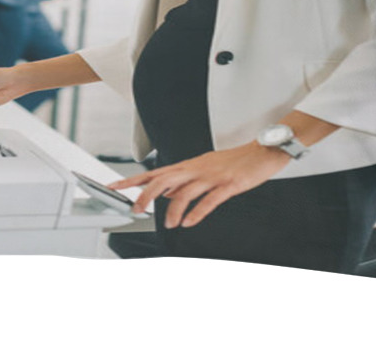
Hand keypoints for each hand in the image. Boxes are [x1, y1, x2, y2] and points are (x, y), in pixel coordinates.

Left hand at [108, 142, 289, 228]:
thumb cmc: (233, 162)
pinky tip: (190, 222)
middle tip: (136, 209)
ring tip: (168, 223)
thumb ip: (184, 181)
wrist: (261, 152)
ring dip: (173, 208)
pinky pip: (210, 199)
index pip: (154, 172)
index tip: (114, 187)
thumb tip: (166, 194)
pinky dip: (198, 211)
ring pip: (185, 190)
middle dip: (147, 194)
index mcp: (188, 165)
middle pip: (164, 178)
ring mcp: (211, 176)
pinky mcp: (228, 184)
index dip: (133, 180)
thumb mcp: (203, 169)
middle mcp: (196, 168)